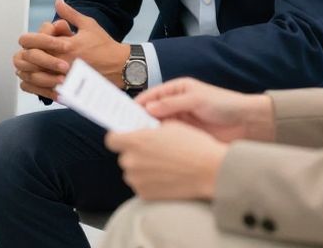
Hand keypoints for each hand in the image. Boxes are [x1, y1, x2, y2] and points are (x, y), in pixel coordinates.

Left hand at [15, 0, 129, 94]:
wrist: (120, 66)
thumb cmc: (104, 45)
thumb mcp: (88, 25)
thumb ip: (70, 14)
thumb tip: (57, 1)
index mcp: (66, 45)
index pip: (35, 41)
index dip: (27, 39)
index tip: (26, 40)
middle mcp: (63, 62)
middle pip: (30, 59)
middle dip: (25, 55)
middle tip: (23, 53)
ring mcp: (65, 78)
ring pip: (34, 77)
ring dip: (27, 71)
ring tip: (25, 66)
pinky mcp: (69, 90)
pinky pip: (43, 90)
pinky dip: (34, 86)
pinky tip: (33, 80)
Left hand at [105, 121, 227, 200]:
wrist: (211, 171)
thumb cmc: (194, 146)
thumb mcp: (170, 126)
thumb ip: (150, 129)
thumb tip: (143, 130)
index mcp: (135, 141)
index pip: (111, 139)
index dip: (119, 138)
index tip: (127, 138)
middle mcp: (131, 161)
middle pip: (124, 156)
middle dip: (135, 154)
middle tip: (153, 153)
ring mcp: (137, 180)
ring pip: (132, 172)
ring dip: (142, 169)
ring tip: (163, 166)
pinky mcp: (145, 195)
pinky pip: (141, 185)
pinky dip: (150, 182)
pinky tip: (166, 177)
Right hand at [135, 78, 275, 142]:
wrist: (247, 123)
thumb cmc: (224, 104)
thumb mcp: (196, 99)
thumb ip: (172, 103)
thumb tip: (148, 109)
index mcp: (177, 90)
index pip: (151, 96)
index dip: (138, 104)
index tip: (124, 114)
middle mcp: (176, 105)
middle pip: (152, 112)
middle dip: (140, 120)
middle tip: (127, 131)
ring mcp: (181, 121)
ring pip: (158, 127)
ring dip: (149, 133)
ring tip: (137, 141)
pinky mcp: (186, 136)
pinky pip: (168, 138)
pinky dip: (160, 142)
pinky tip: (153, 149)